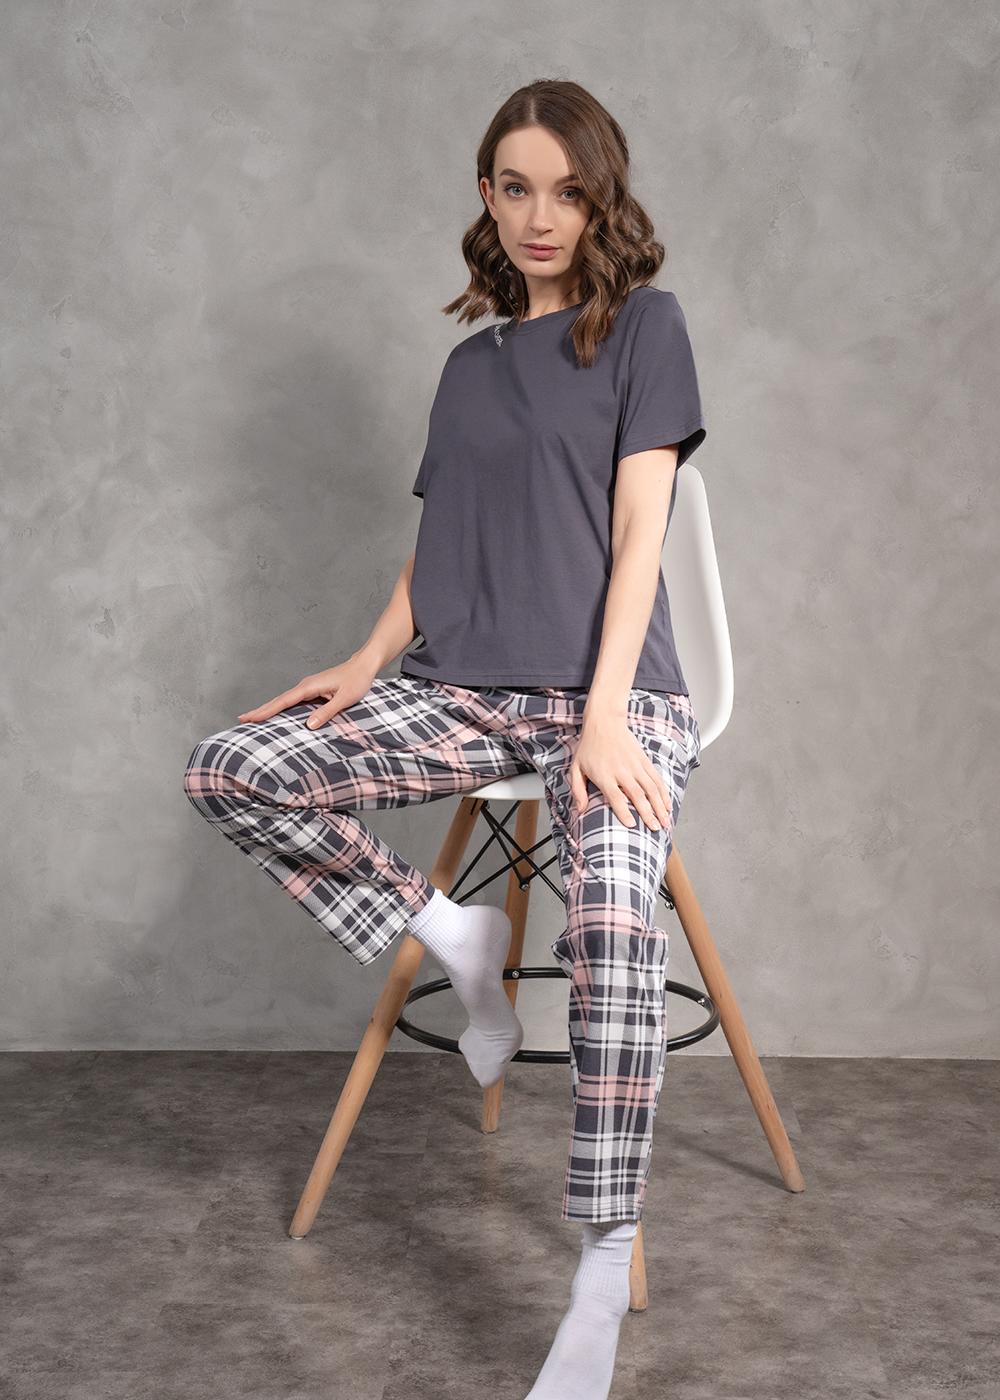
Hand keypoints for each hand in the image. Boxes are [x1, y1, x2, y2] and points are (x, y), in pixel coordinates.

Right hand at [237, 652, 377, 728]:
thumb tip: (308, 726)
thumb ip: (327, 712)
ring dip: (270, 709)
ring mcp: (308, 687)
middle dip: (261, 710)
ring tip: (254, 719)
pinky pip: (293, 701)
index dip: (266, 711)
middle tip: (242, 719)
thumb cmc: (357, 680)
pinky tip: (277, 715)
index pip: (283, 701)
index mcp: (309, 686)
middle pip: (279, 700)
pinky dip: (282, 708)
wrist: (364, 665)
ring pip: (285, 701)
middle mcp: (305, 685)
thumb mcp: (345, 698)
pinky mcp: (313, 690)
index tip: (250, 717)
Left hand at [568, 710, 671, 831]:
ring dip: (660, 806)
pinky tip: (667, 805)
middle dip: (648, 814)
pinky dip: (664, 793)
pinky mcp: (644, 760)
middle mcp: (622, 771)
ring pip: (651, 788)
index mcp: (605, 775)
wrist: (604, 722)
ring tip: (665, 822)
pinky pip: (656, 779)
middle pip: (638, 795)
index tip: (632, 825)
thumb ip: (577, 790)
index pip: (616, 797)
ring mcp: (635, 765)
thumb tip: (580, 810)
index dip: (624, 812)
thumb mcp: (576, 768)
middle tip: (655, 829)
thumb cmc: (588, 748)